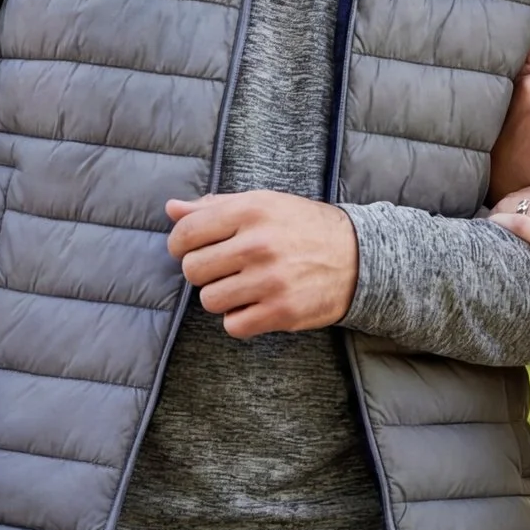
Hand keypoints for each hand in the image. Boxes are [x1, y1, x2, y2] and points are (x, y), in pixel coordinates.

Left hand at [167, 191, 358, 336]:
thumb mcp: (264, 204)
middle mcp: (259, 244)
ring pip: (209, 300)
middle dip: (203, 271)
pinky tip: (256, 305)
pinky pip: (233, 325)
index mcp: (251, 210)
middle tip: (224, 269)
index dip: (180, 244)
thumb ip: (215, 207)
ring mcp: (270, 280)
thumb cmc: (303, 227)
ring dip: (222, 297)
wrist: (359, 257)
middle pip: (193, 269)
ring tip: (243, 286)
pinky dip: (240, 319)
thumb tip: (171, 209)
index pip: (186, 232)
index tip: (193, 249)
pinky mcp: (282, 311)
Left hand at [488, 173, 529, 288]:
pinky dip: (499, 223)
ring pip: (513, 207)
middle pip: (520, 195)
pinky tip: (490, 225)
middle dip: (505, 205)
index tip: (514, 206)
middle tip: (495, 214)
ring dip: (499, 214)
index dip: (522, 197)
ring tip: (490, 222)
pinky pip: (515, 224)